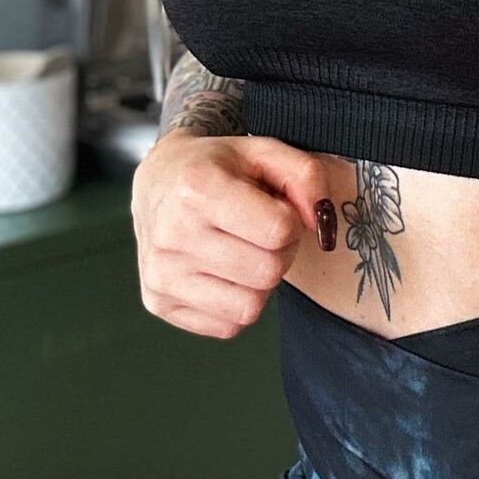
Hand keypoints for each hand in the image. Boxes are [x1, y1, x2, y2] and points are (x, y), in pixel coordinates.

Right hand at [131, 131, 336, 339]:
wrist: (157, 183)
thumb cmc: (216, 168)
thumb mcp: (264, 151)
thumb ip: (306, 176)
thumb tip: (321, 224)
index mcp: (197, 188)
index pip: (279, 231)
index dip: (290, 222)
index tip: (274, 210)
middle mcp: (171, 234)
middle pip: (268, 272)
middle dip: (279, 253)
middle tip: (262, 234)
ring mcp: (160, 274)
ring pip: (250, 307)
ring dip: (259, 282)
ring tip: (243, 252)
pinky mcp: (158, 303)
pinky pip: (228, 326)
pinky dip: (236, 303)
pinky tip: (223, 272)